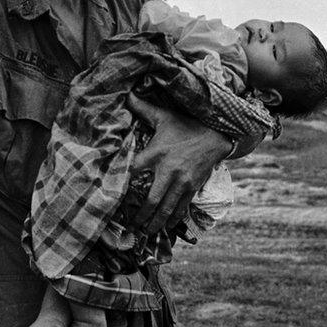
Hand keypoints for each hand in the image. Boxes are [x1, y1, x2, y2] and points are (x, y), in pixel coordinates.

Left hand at [128, 93, 232, 233]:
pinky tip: (166, 227)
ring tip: (146, 232)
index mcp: (157, 153)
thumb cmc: (186, 125)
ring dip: (155, 222)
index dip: (120, 183)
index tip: (108, 195)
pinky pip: (181, 208)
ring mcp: (182, 182)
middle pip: (151, 200)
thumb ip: (142, 108)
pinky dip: (173, 219)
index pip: (133, 170)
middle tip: (131, 226)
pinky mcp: (193, 188)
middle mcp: (169, 171)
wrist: (217, 134)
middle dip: (140, 216)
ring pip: (167, 209)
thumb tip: (125, 94)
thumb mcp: (163, 116)